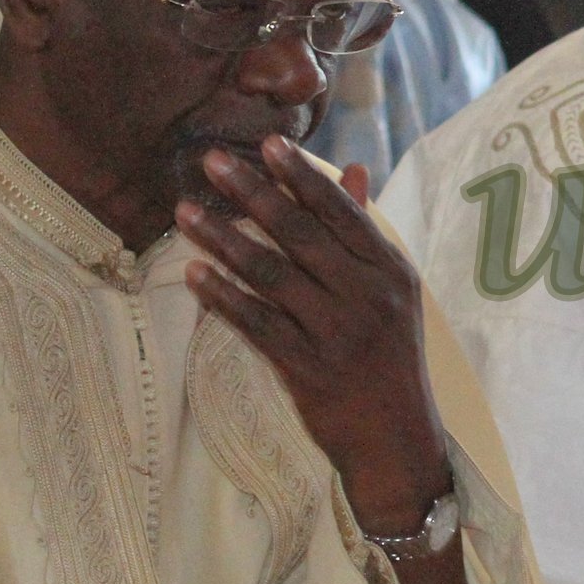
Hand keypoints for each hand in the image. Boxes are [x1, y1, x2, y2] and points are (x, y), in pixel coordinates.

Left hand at [178, 139, 449, 529]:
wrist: (396, 439)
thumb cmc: (390, 359)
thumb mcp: (392, 293)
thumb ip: (366, 233)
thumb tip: (355, 171)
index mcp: (392, 273)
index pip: (343, 213)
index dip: (303, 177)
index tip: (268, 143)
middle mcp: (369, 297)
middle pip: (302, 235)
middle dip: (253, 194)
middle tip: (212, 162)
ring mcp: (338, 333)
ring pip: (273, 275)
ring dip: (225, 240)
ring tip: (186, 213)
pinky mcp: (308, 368)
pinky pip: (257, 324)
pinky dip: (223, 297)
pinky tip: (194, 275)